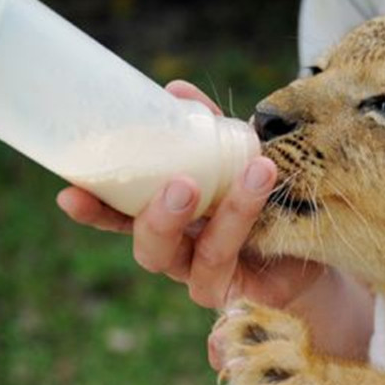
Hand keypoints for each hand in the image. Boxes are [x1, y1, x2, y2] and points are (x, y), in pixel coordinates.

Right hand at [57, 80, 373, 359]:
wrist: (315, 248)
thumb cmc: (262, 200)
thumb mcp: (233, 157)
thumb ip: (206, 131)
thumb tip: (176, 90)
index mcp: (169, 223)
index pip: (121, 218)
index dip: (95, 209)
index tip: (69, 193)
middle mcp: (184, 256)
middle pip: (154, 250)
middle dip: (160, 218)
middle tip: (182, 184)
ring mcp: (216, 279)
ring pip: (207, 260)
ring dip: (230, 215)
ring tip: (257, 172)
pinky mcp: (252, 294)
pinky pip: (254, 273)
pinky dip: (261, 234)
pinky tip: (269, 196)